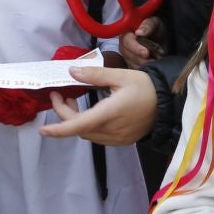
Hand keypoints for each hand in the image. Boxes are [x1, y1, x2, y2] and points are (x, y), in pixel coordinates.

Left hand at [39, 66, 155, 144]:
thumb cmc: (146, 87)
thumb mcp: (120, 75)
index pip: (77, 125)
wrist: (170, 103)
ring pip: (87, 133)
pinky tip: (88, 111)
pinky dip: (88, 125)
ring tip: (72, 100)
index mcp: (109, 114)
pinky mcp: (121, 141)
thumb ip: (94, 75)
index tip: (43, 130)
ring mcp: (116, 139)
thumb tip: (71, 72)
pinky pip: (98, 136)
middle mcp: (110, 131)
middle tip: (58, 95)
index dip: (58, 129)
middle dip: (64, 113)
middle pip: (79, 128)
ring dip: (75, 120)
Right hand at [118, 17, 165, 67]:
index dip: (136, 48)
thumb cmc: (156, 29)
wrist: (161, 38)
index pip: (127, 41)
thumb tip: (139, 32)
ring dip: (145, 65)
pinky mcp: (131, 65)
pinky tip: (152, 66)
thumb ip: (147, 26)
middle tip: (154, 60)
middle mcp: (123, 46)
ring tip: (155, 61)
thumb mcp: (154, 23)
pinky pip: (136, 70)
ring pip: (132, 64)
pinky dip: (145, 70)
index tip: (146, 53)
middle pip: (128, 55)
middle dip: (142, 59)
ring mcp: (126, 57)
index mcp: (126, 33)